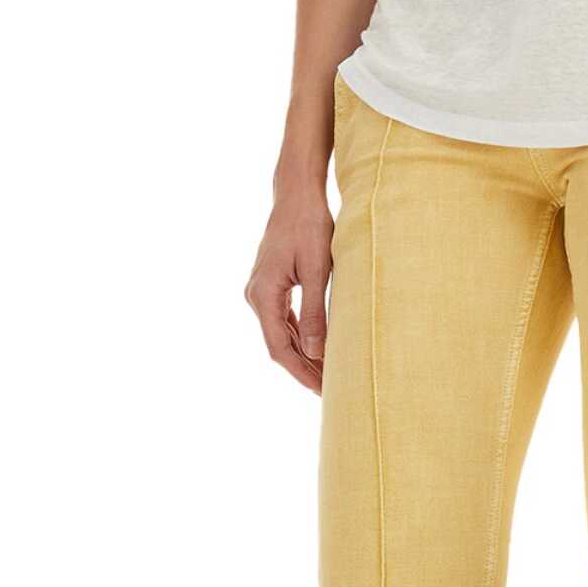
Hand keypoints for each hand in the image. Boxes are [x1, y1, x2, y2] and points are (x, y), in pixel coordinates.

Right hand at [245, 185, 332, 393]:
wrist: (297, 195)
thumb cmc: (310, 226)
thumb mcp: (318, 270)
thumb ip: (315, 313)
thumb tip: (315, 352)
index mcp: (264, 295)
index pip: (279, 348)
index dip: (302, 372)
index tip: (323, 391)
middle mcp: (256, 296)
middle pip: (278, 345)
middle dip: (304, 369)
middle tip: (331, 390)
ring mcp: (260, 291)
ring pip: (280, 335)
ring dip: (302, 355)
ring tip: (327, 375)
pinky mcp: (270, 286)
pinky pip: (282, 320)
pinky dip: (298, 337)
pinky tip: (317, 350)